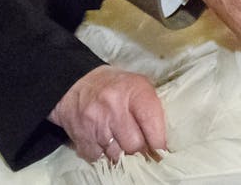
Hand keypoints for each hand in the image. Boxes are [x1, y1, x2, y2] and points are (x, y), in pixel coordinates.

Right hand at [49, 64, 164, 163]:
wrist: (77, 83)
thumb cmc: (115, 87)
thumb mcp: (139, 85)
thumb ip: (152, 108)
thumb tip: (163, 139)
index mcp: (135, 91)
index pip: (151, 121)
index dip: (158, 140)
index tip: (161, 149)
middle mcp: (115, 106)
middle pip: (134, 144)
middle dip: (139, 149)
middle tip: (140, 146)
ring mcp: (96, 122)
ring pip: (117, 154)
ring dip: (121, 153)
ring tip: (122, 142)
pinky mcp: (81, 136)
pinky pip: (98, 157)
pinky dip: (103, 155)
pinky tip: (105, 144)